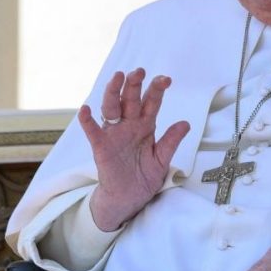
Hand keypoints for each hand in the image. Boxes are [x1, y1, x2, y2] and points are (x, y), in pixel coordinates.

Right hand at [79, 68, 190, 230]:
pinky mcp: (101, 147)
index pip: (151, 103)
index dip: (156, 90)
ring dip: (113, 92)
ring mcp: (114, 134)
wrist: (128, 199)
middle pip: (130, 99)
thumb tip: (185, 123)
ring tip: (117, 77)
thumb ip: (170, 142)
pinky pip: (93, 132)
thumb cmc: (144, 178)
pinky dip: (87, 121)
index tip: (165, 79)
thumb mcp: (162, 160)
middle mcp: (128, 125)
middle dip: (134, 84)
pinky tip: (85, 109)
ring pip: (111, 107)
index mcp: (145, 126)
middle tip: (139, 71)